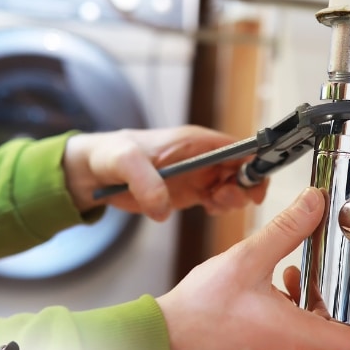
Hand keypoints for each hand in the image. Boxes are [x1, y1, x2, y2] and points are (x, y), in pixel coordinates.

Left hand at [63, 126, 267, 219]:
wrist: (95, 172)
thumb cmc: (111, 155)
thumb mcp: (124, 162)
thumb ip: (145, 181)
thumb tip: (163, 208)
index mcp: (195, 141)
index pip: (238, 147)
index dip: (254, 163)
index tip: (254, 185)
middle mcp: (202, 157)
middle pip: (243, 169)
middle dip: (244, 186)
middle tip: (222, 199)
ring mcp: (198, 175)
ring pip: (234, 187)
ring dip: (232, 199)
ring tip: (212, 204)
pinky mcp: (190, 192)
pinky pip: (217, 200)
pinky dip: (220, 207)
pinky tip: (208, 209)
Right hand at [157, 187, 349, 349]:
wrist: (162, 340)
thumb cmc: (199, 311)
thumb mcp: (247, 259)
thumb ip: (286, 229)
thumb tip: (313, 204)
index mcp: (295, 338)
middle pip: (341, 344)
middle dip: (346, 310)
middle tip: (338, 283)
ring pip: (317, 346)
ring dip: (317, 312)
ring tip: (298, 279)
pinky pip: (293, 348)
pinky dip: (296, 321)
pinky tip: (273, 291)